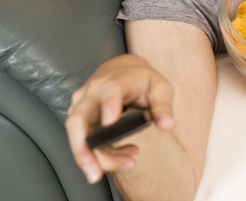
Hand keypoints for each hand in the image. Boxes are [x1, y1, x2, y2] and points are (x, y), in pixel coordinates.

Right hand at [65, 54, 175, 183]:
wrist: (122, 70)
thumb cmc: (141, 80)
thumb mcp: (160, 88)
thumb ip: (163, 106)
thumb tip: (168, 125)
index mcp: (115, 81)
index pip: (110, 90)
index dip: (109, 105)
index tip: (110, 123)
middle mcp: (92, 92)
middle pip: (77, 121)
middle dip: (82, 150)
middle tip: (95, 174)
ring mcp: (81, 105)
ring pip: (78, 137)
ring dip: (98, 157)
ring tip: (128, 161)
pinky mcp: (79, 118)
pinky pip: (85, 141)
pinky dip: (103, 154)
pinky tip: (123, 154)